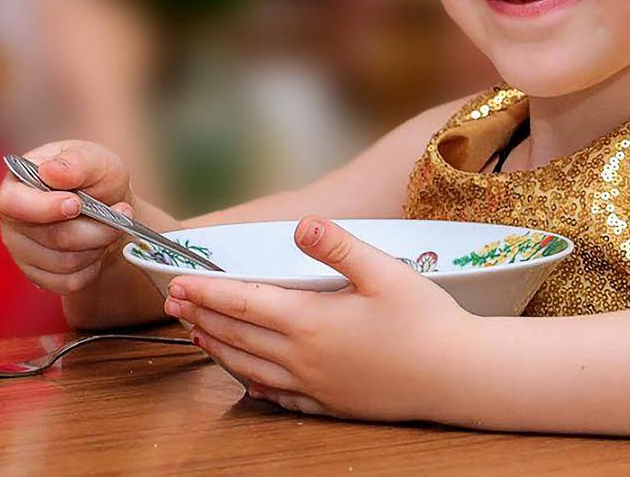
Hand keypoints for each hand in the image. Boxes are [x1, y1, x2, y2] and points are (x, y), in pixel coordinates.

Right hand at [0, 140, 134, 294]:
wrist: (109, 207)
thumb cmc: (96, 179)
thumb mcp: (96, 159)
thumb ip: (77, 162)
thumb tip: (51, 171)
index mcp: (17, 184)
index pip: (14, 204)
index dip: (46, 208)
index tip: (77, 204)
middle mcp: (13, 221)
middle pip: (52, 237)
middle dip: (95, 228)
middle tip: (120, 213)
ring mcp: (22, 251)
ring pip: (64, 263)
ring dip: (97, 246)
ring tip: (107, 227)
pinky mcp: (38, 275)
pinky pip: (68, 282)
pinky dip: (92, 267)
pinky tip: (96, 247)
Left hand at [164, 217, 472, 419]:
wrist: (456, 377)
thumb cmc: (426, 322)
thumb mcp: (385, 272)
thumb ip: (338, 247)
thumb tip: (301, 224)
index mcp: (311, 321)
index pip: (243, 302)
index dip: (206, 292)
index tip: (178, 283)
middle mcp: (303, 358)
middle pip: (237, 335)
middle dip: (201, 317)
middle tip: (173, 304)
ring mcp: (313, 386)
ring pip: (249, 368)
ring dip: (218, 349)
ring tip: (197, 335)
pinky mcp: (329, 404)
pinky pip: (277, 397)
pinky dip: (251, 384)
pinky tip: (246, 378)